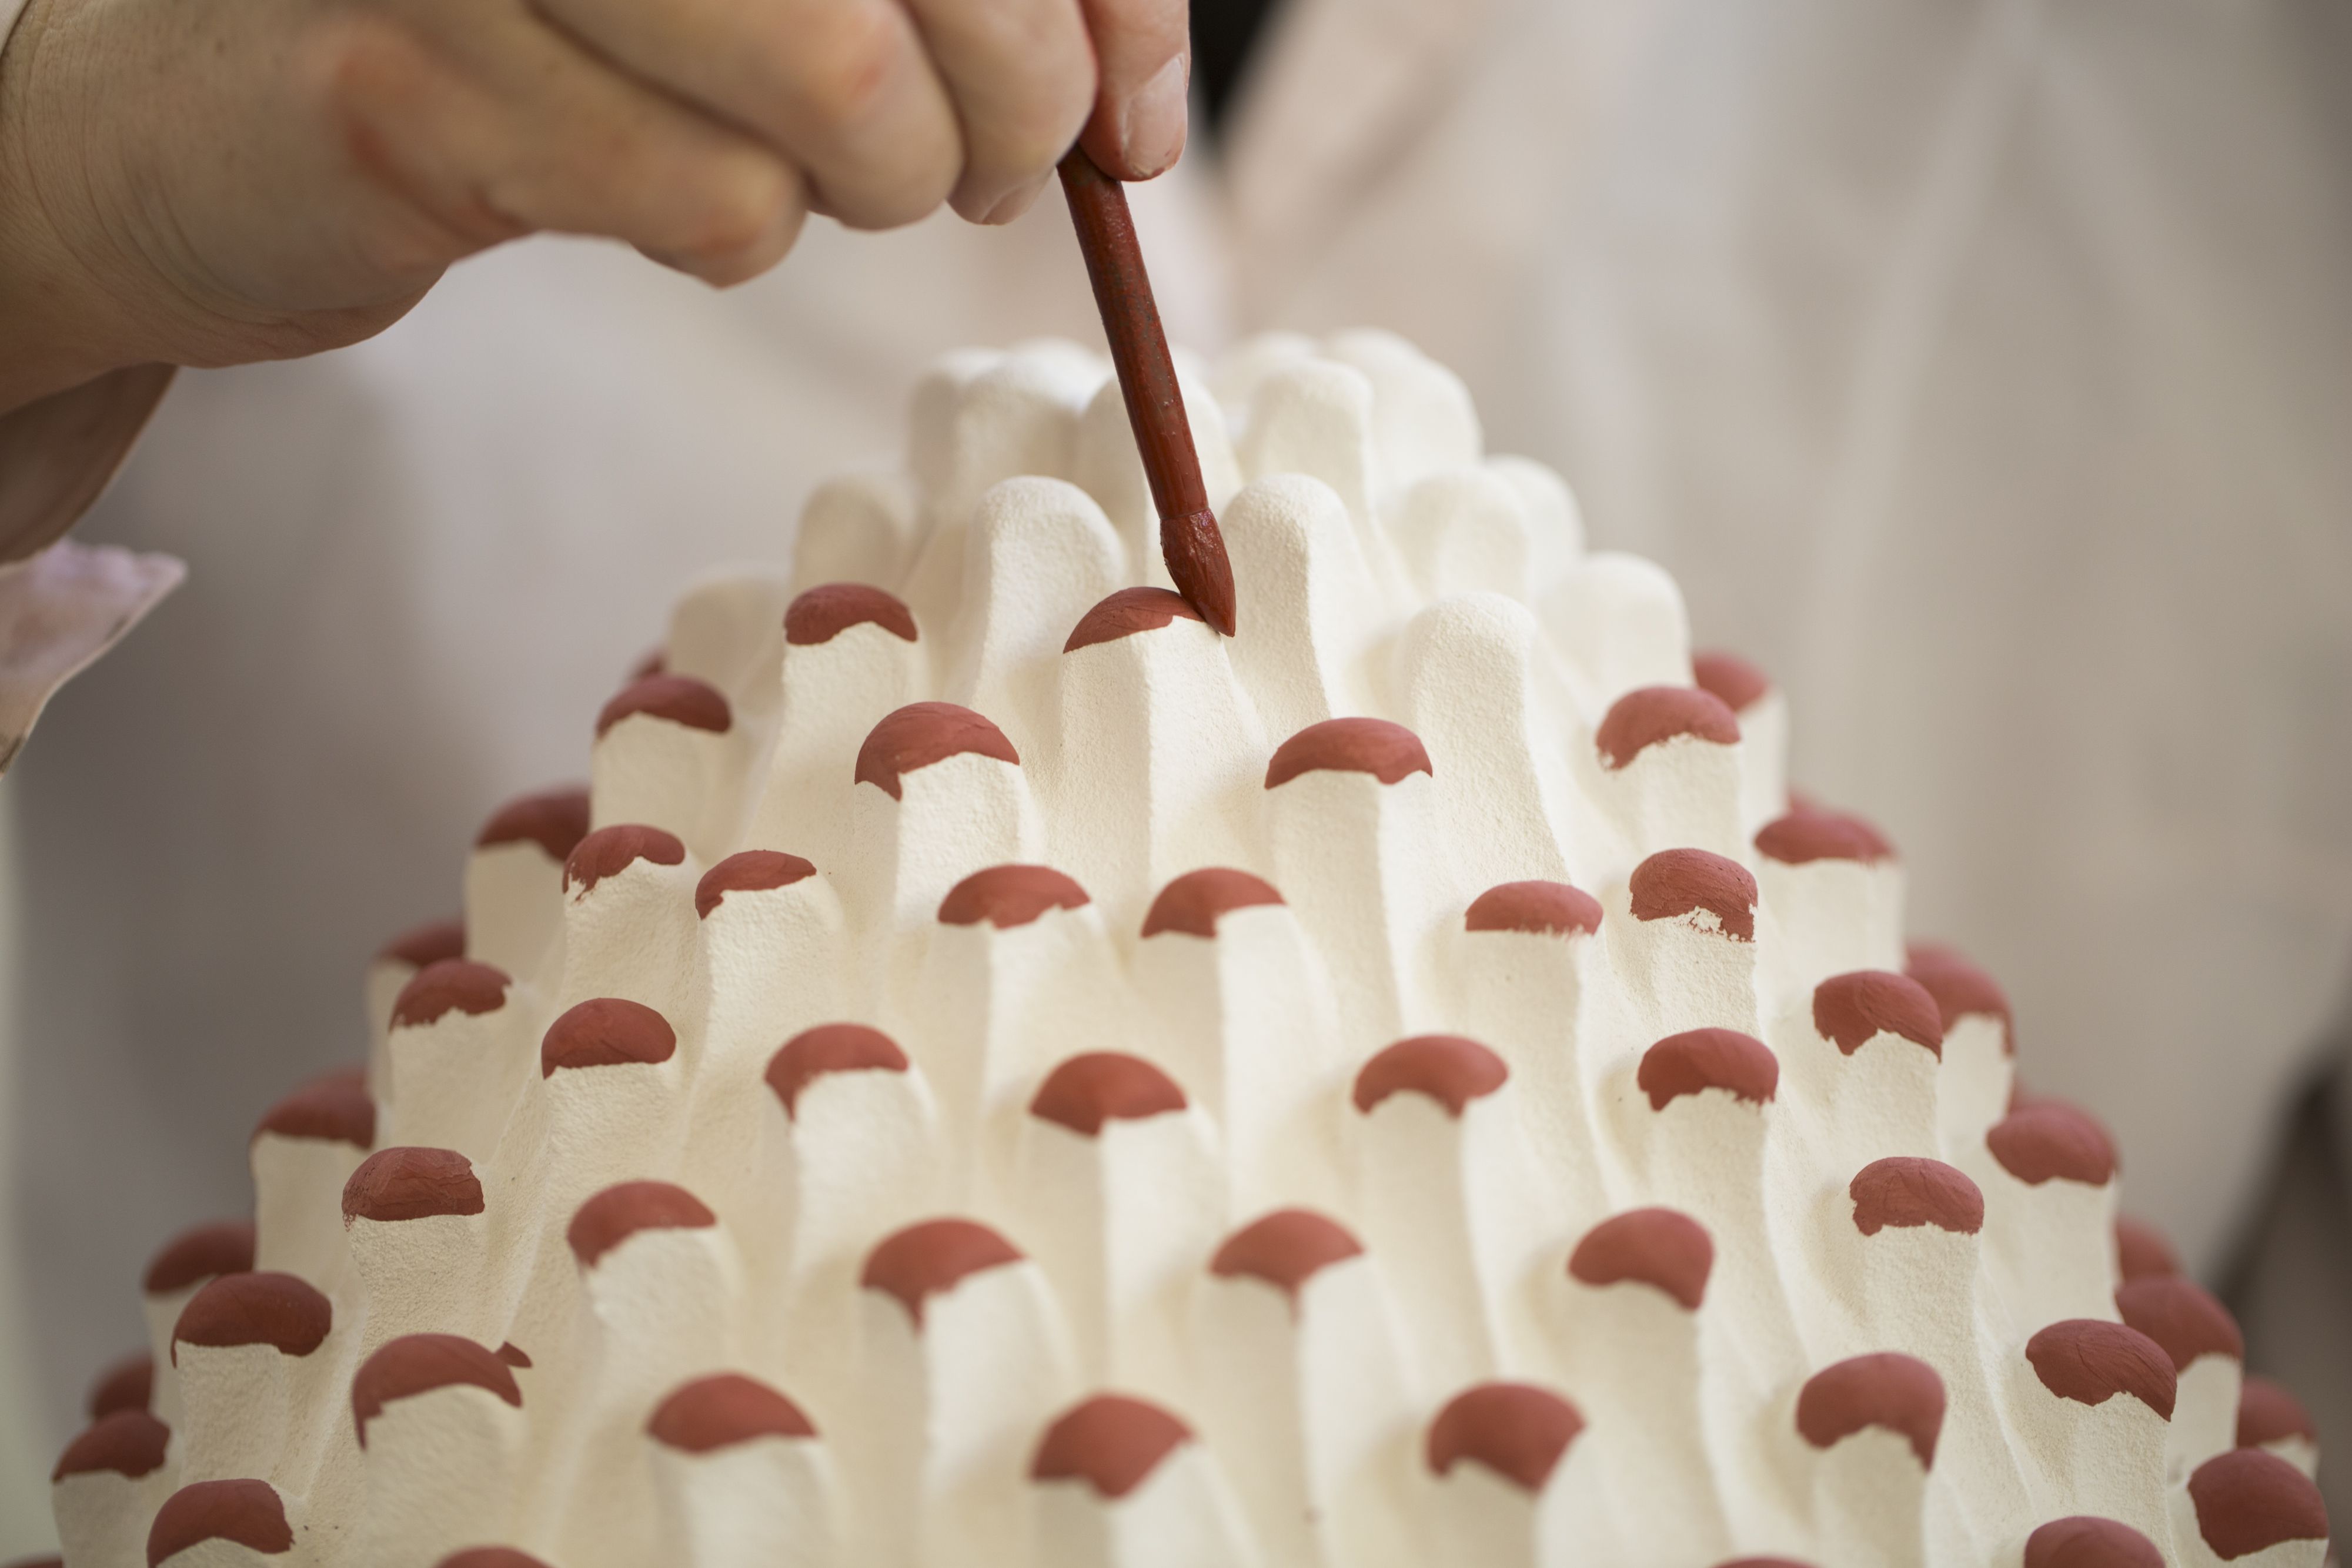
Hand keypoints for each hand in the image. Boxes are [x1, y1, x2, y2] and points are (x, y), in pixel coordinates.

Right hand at [0, 0, 1189, 409]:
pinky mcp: (413, 80)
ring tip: (812, 183)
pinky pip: (714, 203)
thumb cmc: (518, 34)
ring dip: (870, 184)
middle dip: (1013, 108)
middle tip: (984, 170)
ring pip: (842, 92)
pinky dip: (730, 236)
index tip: (1131, 121)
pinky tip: (654, 198)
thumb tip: (1131, 99)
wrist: (195, 127)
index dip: (1106, 4)